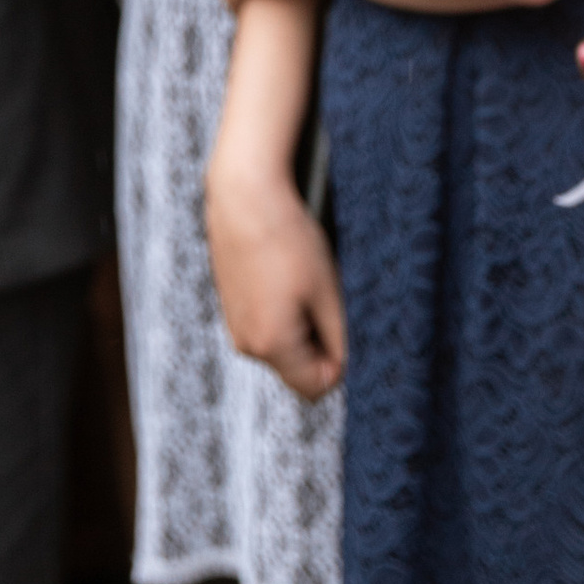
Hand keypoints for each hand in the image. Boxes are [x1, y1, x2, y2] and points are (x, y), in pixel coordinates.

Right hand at [205, 137, 345, 398]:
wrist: (244, 197)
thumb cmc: (289, 240)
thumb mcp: (328, 289)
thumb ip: (340, 337)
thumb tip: (348, 368)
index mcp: (271, 346)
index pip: (317, 386)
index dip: (342, 362)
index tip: (350, 325)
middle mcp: (246, 344)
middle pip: (301, 367)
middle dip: (324, 341)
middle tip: (331, 296)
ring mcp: (236, 325)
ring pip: (287, 344)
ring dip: (306, 322)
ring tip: (308, 280)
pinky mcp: (232, 306)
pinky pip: (270, 324)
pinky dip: (287, 308)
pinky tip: (290, 273)